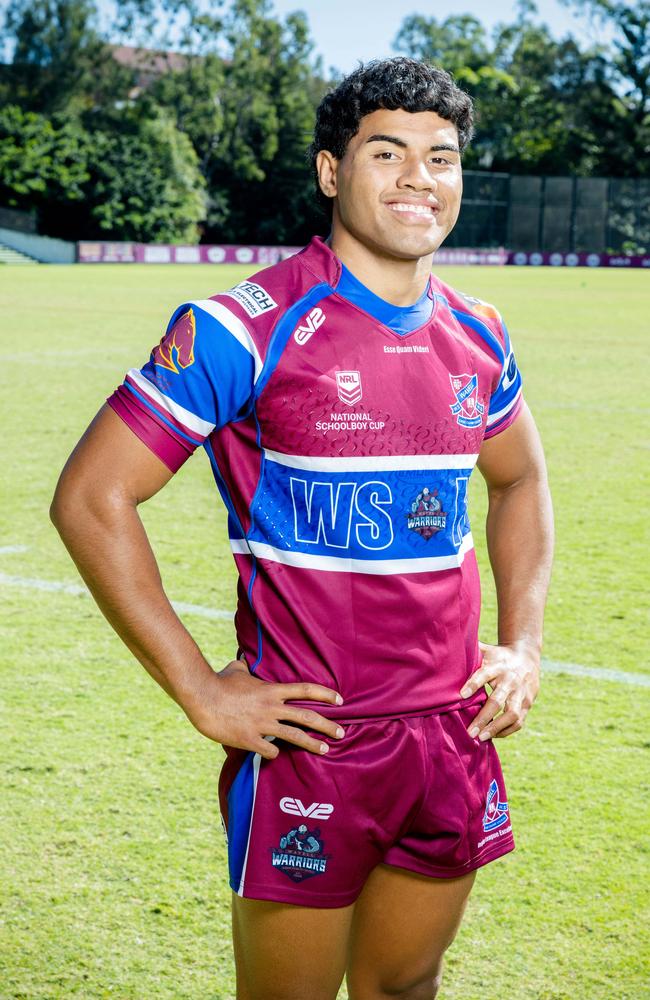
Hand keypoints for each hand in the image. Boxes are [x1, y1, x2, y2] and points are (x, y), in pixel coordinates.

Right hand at [180, 658, 344, 759]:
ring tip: (326, 750)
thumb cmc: (218, 682)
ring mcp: (262, 725)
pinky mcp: (251, 740)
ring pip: (295, 736)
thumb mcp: (235, 669)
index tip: (340, 700)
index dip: (325, 694)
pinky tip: (274, 755)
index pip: (306, 689)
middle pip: (307, 716)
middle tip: (341, 732)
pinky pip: (270, 751)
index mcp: (271, 690)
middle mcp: (272, 707)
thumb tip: (242, 658)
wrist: (203, 698)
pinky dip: (275, 754)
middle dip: (327, 725)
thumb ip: (244, 666)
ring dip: (313, 744)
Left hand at [460, 639, 539, 740]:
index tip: (461, 695)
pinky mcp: (528, 703)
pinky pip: (519, 721)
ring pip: (512, 714)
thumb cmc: (498, 657)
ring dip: (497, 728)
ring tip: (481, 738)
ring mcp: (521, 693)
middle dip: (483, 717)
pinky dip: (506, 730)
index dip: (473, 684)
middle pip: (497, 701)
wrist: (527, 657)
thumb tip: (446, 650)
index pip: (484, 674)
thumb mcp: (485, 651)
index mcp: (497, 666)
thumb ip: (469, 653)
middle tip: (470, 732)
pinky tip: (493, 735)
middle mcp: (510, 680)